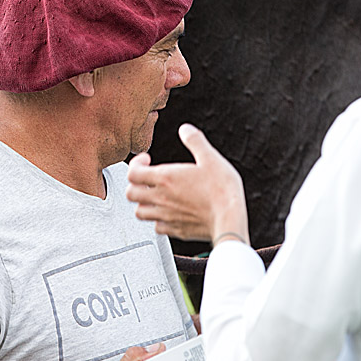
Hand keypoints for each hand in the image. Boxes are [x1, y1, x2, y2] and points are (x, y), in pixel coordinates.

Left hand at [126, 124, 248, 243]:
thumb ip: (195, 141)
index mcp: (166, 178)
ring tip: (154, 196)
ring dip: (143, 202)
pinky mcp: (176, 230)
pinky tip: (168, 213)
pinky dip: (158, 220)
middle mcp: (161, 198)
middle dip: (135, 184)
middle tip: (147, 179)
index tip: (146, 160)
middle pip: (130, 193)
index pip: (132, 172)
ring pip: (139, 212)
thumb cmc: (221, 190)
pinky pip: (157, 227)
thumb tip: (185, 130)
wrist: (229, 219)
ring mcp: (167, 216)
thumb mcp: (210, 158)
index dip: (135, 164)